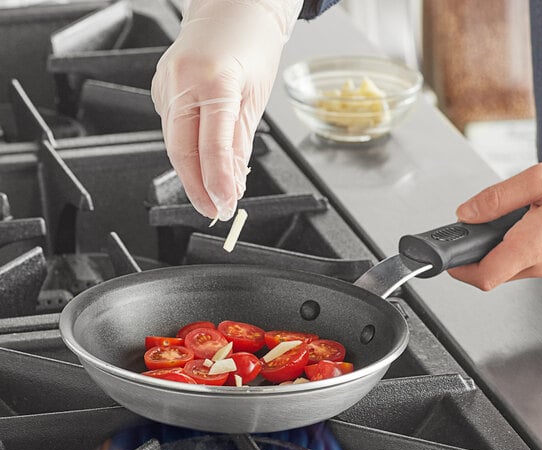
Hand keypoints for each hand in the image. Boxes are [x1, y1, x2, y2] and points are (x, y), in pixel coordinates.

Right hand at [151, 0, 301, 219]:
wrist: (232, 7)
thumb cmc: (251, 44)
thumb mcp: (256, 98)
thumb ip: (239, 144)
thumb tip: (232, 183)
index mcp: (214, 80)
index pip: (212, 147)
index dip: (217, 183)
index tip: (225, 206)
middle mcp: (182, 80)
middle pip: (181, 151)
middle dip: (198, 188)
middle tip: (215, 211)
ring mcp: (165, 83)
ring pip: (173, 143)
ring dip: (192, 174)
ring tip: (212, 195)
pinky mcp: (160, 87)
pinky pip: (172, 129)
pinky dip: (187, 152)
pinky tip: (200, 165)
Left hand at [448, 157, 541, 289]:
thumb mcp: (539, 178)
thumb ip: (496, 198)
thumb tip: (466, 213)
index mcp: (533, 245)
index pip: (483, 276)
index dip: (460, 268)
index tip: (447, 256)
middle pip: (492, 274)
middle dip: (476, 254)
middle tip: (473, 229)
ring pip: (508, 269)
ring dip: (496, 250)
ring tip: (505, 220)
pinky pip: (525, 263)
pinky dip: (514, 248)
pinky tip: (523, 225)